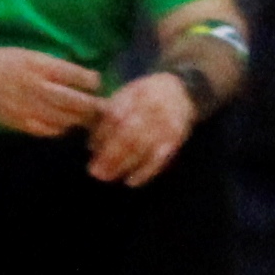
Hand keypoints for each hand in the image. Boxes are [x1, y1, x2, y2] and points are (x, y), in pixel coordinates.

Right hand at [0, 47, 107, 139]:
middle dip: (92, 105)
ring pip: (65, 119)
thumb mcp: (32, 55)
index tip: (96, 83)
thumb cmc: (7, 62)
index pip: (76, 76)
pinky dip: (61, 128)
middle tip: (101, 106)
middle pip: (75, 102)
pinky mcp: (21, 122)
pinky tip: (64, 123)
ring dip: (79, 119)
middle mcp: (37, 87)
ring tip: (87, 117)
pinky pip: (49, 130)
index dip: (91, 81)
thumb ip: (56, 66)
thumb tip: (85, 78)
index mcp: (41, 65)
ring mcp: (29, 107)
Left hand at [87, 69, 198, 184]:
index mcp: (136, 93)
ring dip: (122, 165)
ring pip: (142, 147)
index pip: (115, 115)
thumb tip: (92, 145)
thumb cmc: (146, 98)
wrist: (183, 92)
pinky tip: (131, 181)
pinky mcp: (176, 139)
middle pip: (128, 133)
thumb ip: (111, 114)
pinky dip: (145, 172)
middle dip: (109, 154)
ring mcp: (166, 124)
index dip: (101, 133)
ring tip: (106, 177)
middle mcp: (152, 107)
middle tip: (94, 170)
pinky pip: (159, 158)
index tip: (90, 148)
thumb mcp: (129, 95)